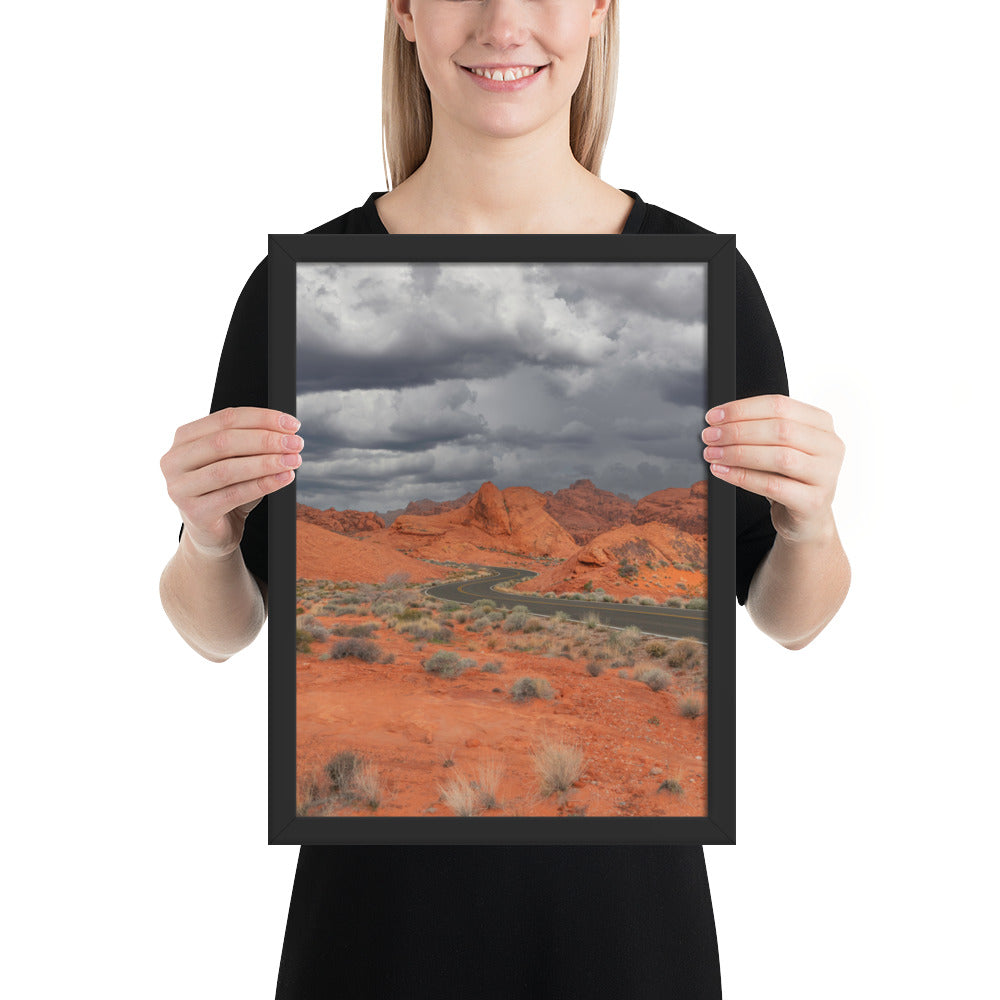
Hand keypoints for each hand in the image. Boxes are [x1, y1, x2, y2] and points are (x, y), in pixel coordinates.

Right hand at [160, 406, 302, 558]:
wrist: (213, 532)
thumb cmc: (226, 490)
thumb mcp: (237, 461)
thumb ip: (253, 443)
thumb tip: (287, 433)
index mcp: (184, 439)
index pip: (225, 418)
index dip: (262, 418)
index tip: (292, 425)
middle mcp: (174, 461)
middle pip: (225, 442)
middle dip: (266, 440)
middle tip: (295, 443)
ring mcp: (180, 488)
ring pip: (228, 469)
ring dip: (266, 463)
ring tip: (293, 460)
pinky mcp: (194, 513)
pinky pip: (233, 495)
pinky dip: (263, 485)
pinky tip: (284, 478)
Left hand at [702, 394, 844, 545]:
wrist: (806, 518)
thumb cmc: (788, 477)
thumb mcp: (778, 447)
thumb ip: (757, 429)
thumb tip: (717, 421)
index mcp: (821, 424)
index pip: (779, 406)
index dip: (742, 409)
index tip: (713, 416)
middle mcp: (830, 446)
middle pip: (780, 429)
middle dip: (737, 431)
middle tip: (709, 436)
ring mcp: (826, 475)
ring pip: (779, 457)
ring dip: (739, 453)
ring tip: (712, 454)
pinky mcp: (814, 502)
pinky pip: (773, 486)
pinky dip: (743, 477)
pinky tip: (723, 472)